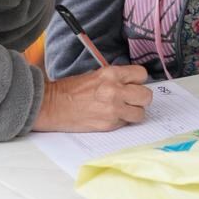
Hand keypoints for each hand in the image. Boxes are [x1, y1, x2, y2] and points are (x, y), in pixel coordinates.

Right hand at [31, 65, 153, 131]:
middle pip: (146, 96)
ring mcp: (113, 109)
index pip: (142, 74)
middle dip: (141, 98)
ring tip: (122, 110)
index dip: (138, 80)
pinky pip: (126, 123)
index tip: (133, 84)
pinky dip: (121, 121)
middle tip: (132, 99)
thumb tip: (132, 85)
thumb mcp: (96, 75)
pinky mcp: (109, 124)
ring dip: (134, 112)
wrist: (52, 105)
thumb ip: (116, 79)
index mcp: (111, 74)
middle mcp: (115, 90)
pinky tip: (109, 117)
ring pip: (140, 113)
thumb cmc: (71, 89)